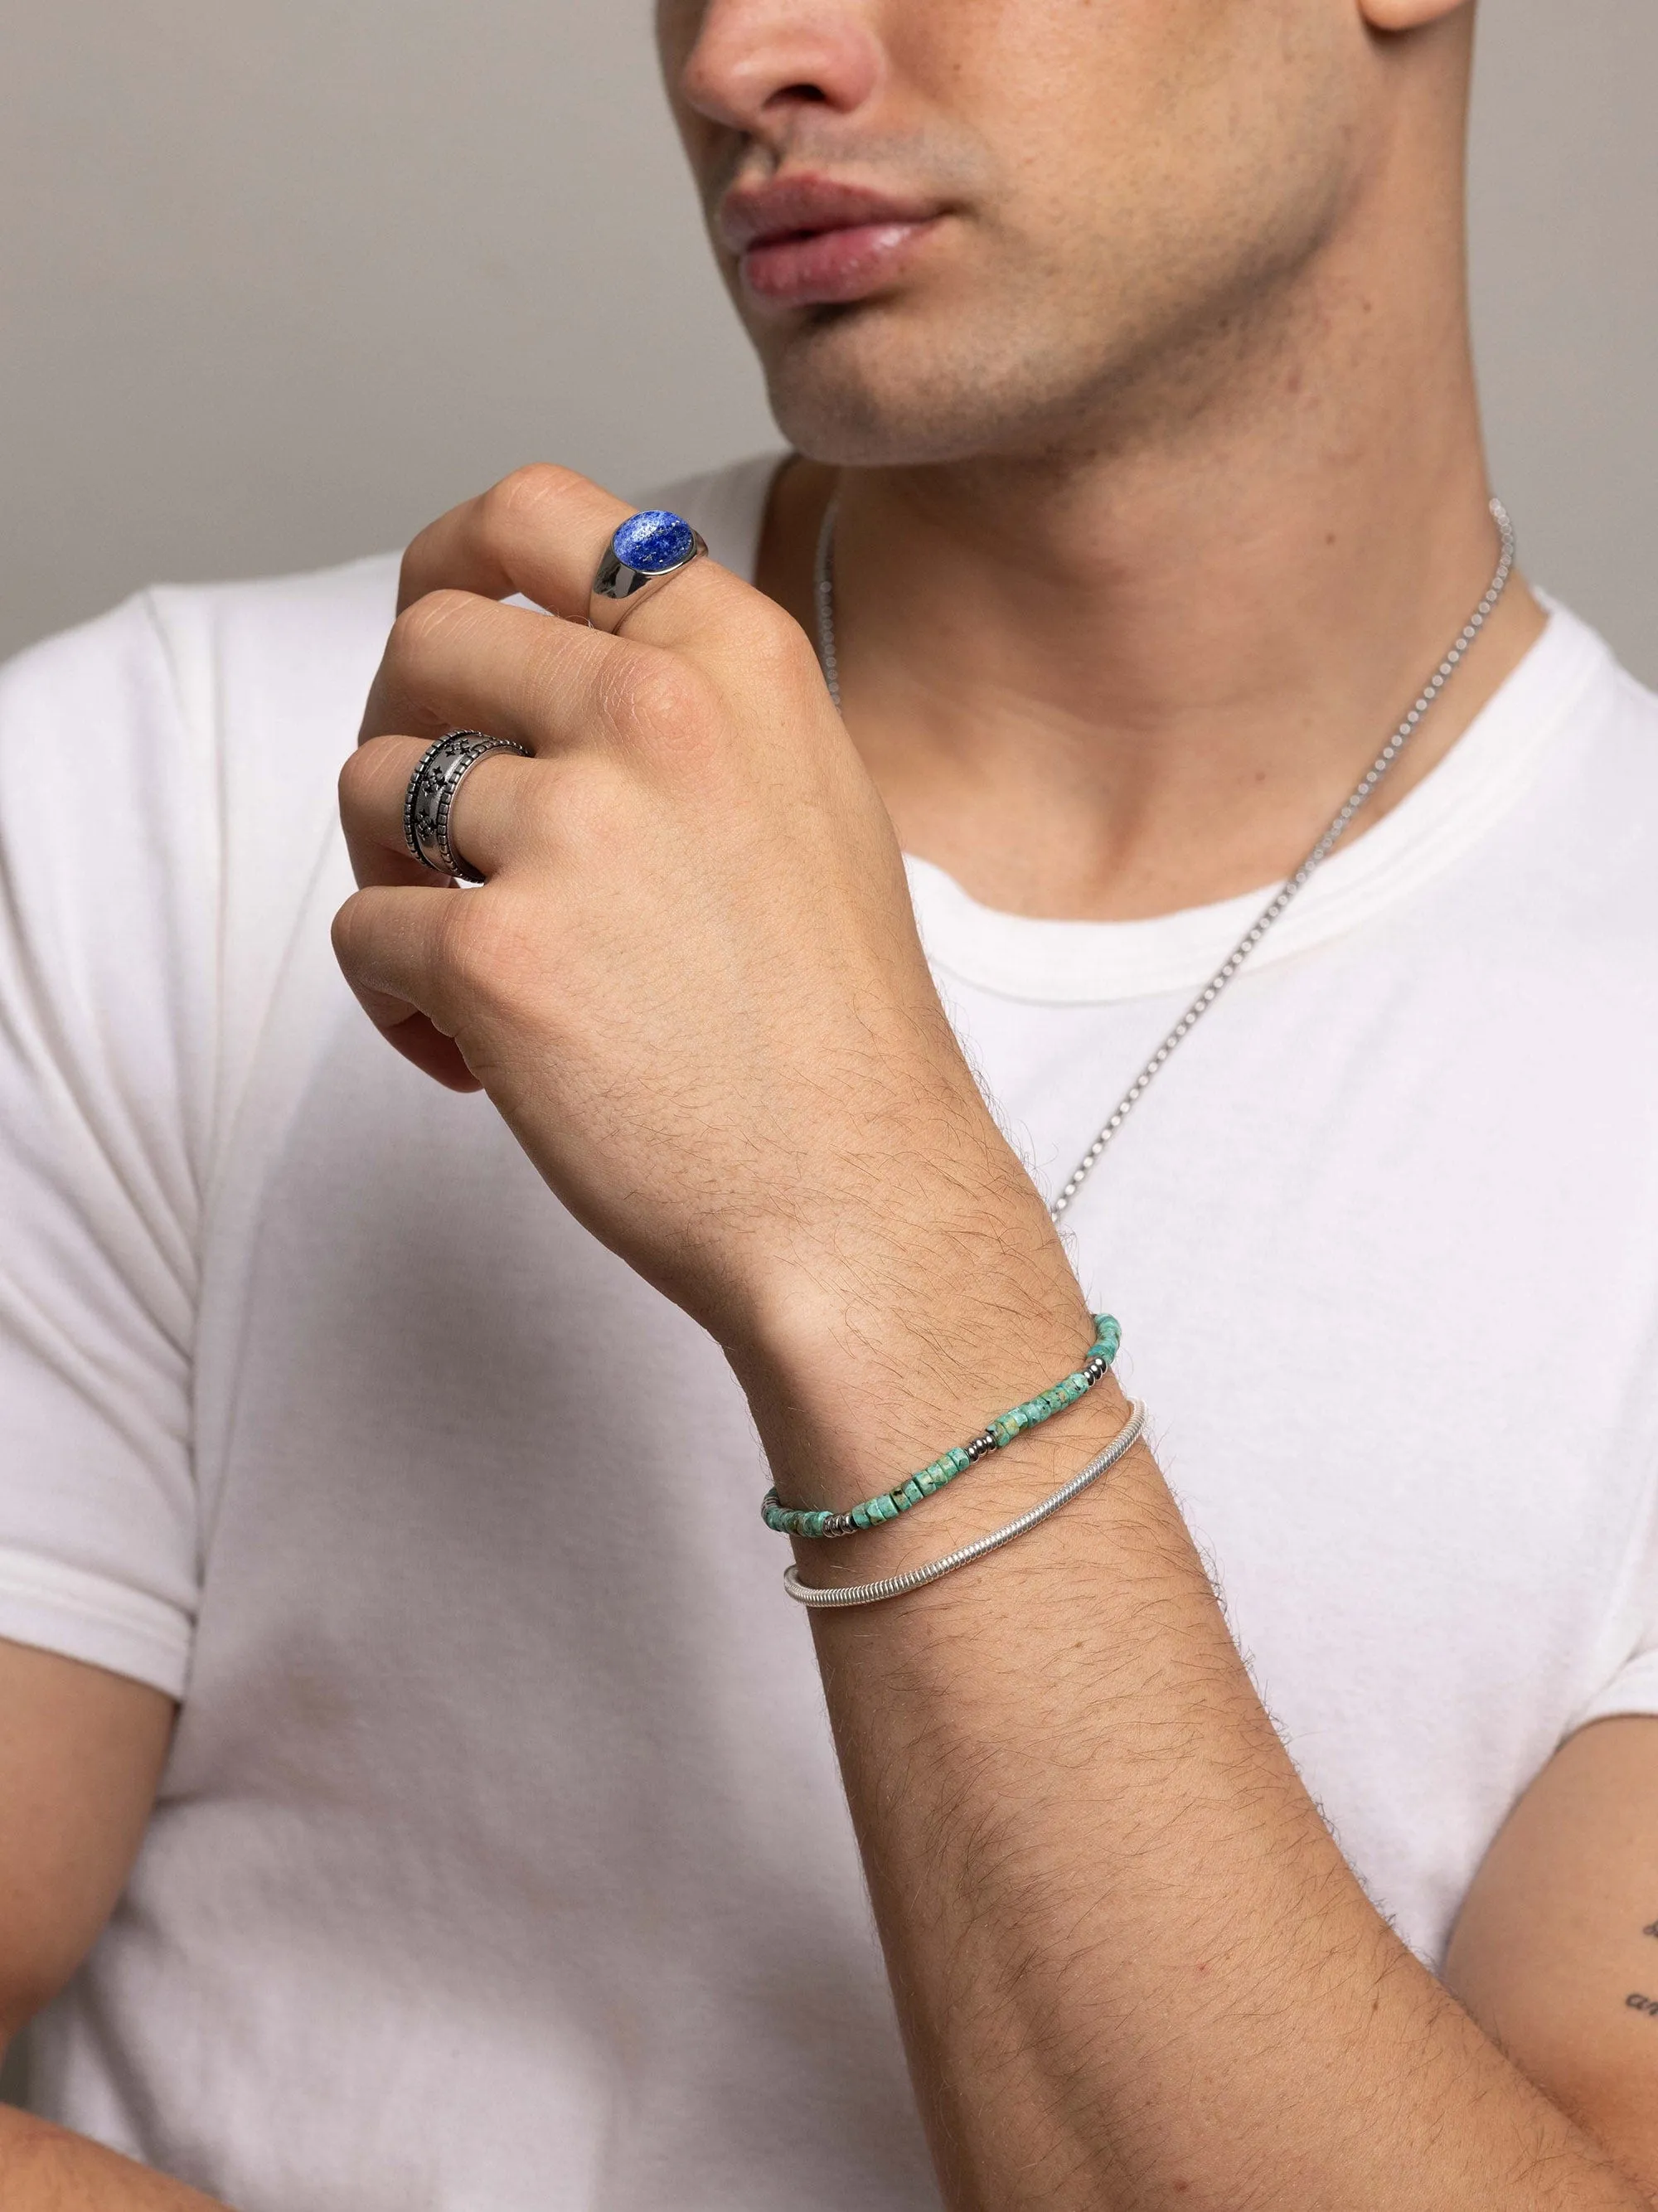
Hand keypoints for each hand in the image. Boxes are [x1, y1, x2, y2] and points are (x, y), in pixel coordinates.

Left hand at [333, 466, 1074, 1374]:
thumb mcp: (807, 797)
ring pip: (370, 785)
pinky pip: (363, 931)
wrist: (863, 1199)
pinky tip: (482, 1063)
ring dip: (394, 876)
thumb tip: (533, 673)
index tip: (442, 639)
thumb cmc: (835, 1027)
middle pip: (426, 641)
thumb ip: (685, 708)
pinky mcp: (497, 955)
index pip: (539, 513)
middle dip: (404, 730)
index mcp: (736, 657)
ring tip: (477, 974)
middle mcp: (653, 714)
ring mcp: (572, 830)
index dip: (455, 560)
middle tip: (442, 839)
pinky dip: (397, 1003)